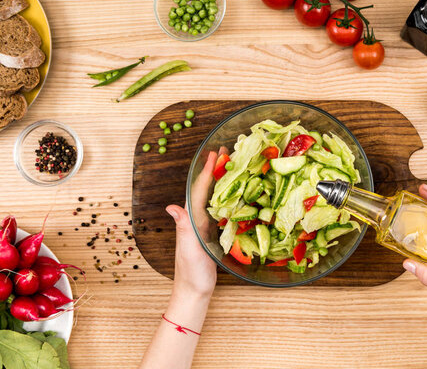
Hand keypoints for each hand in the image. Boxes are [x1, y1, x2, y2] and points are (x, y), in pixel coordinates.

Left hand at [166, 149, 223, 298]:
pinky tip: (238, 193)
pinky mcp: (213, 234)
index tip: (215, 154)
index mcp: (191, 219)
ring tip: (233, 165)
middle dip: (215, 169)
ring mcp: (204, 226)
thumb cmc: (191, 273)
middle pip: (206, 189)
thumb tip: (172, 206)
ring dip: (222, 180)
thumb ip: (183, 228)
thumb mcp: (188, 249)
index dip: (207, 171)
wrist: (194, 291)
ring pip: (214, 197)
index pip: (199, 190)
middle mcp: (196, 218)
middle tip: (226, 151)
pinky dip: (228, 197)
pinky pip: (221, 209)